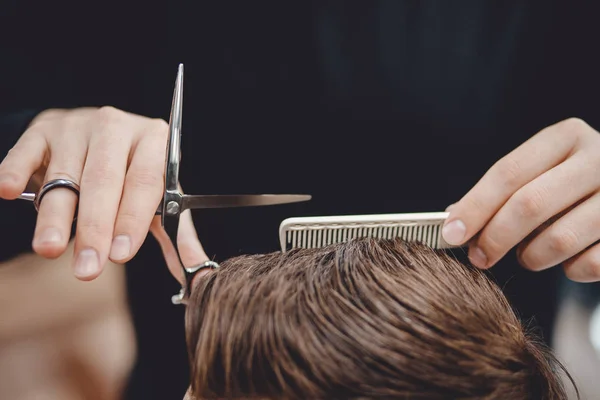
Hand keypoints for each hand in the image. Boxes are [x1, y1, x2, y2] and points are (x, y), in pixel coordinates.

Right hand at [0, 107, 207, 281]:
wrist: (95, 136)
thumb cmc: (132, 173)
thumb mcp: (157, 196)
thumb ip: (175, 231)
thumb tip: (197, 271)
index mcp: (153, 139)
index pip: (144, 182)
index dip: (132, 219)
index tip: (121, 254)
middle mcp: (116, 126)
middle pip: (104, 181)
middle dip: (95, 228)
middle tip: (87, 268)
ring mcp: (77, 125)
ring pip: (65, 175)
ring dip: (56, 215)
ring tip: (51, 248)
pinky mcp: (42, 129)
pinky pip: (26, 151)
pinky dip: (14, 171)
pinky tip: (8, 191)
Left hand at [442, 118, 599, 281]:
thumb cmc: (571, 183)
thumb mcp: (539, 172)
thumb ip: (500, 192)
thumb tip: (454, 220)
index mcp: (566, 137)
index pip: (508, 172)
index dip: (475, 206)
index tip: (451, 233)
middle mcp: (599, 158)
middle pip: (530, 204)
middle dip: (494, 237)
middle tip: (478, 257)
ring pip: (560, 239)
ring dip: (531, 257)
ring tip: (527, 255)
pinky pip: (590, 264)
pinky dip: (570, 270)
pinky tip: (567, 261)